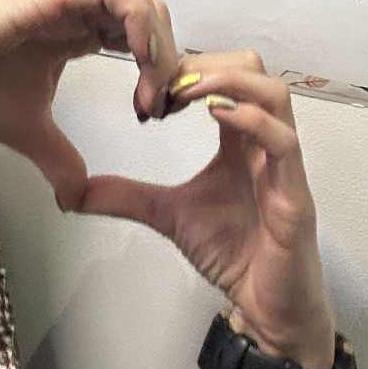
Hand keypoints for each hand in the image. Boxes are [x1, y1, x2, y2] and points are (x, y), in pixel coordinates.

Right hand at [0, 0, 178, 208]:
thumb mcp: (26, 131)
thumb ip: (58, 157)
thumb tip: (78, 198)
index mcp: (73, 35)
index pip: (137, 38)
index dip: (158, 71)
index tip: (154, 114)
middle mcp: (75, 13)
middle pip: (150, 18)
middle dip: (169, 61)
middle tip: (160, 107)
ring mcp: (65, 0)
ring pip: (140, 1)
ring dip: (158, 45)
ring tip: (152, 91)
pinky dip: (136, 23)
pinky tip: (136, 63)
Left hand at [77, 52, 336, 368]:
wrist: (266, 305)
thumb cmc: (234, 252)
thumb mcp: (169, 215)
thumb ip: (127, 197)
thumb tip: (73, 194)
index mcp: (241, 138)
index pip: (224, 76)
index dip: (185, 69)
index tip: (146, 86)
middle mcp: (265, 140)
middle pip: (253, 68)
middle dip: (206, 63)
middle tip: (164, 84)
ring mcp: (283, 164)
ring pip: (274, 94)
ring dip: (230, 81)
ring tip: (187, 91)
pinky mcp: (294, 194)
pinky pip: (283, 141)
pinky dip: (251, 120)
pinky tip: (217, 116)